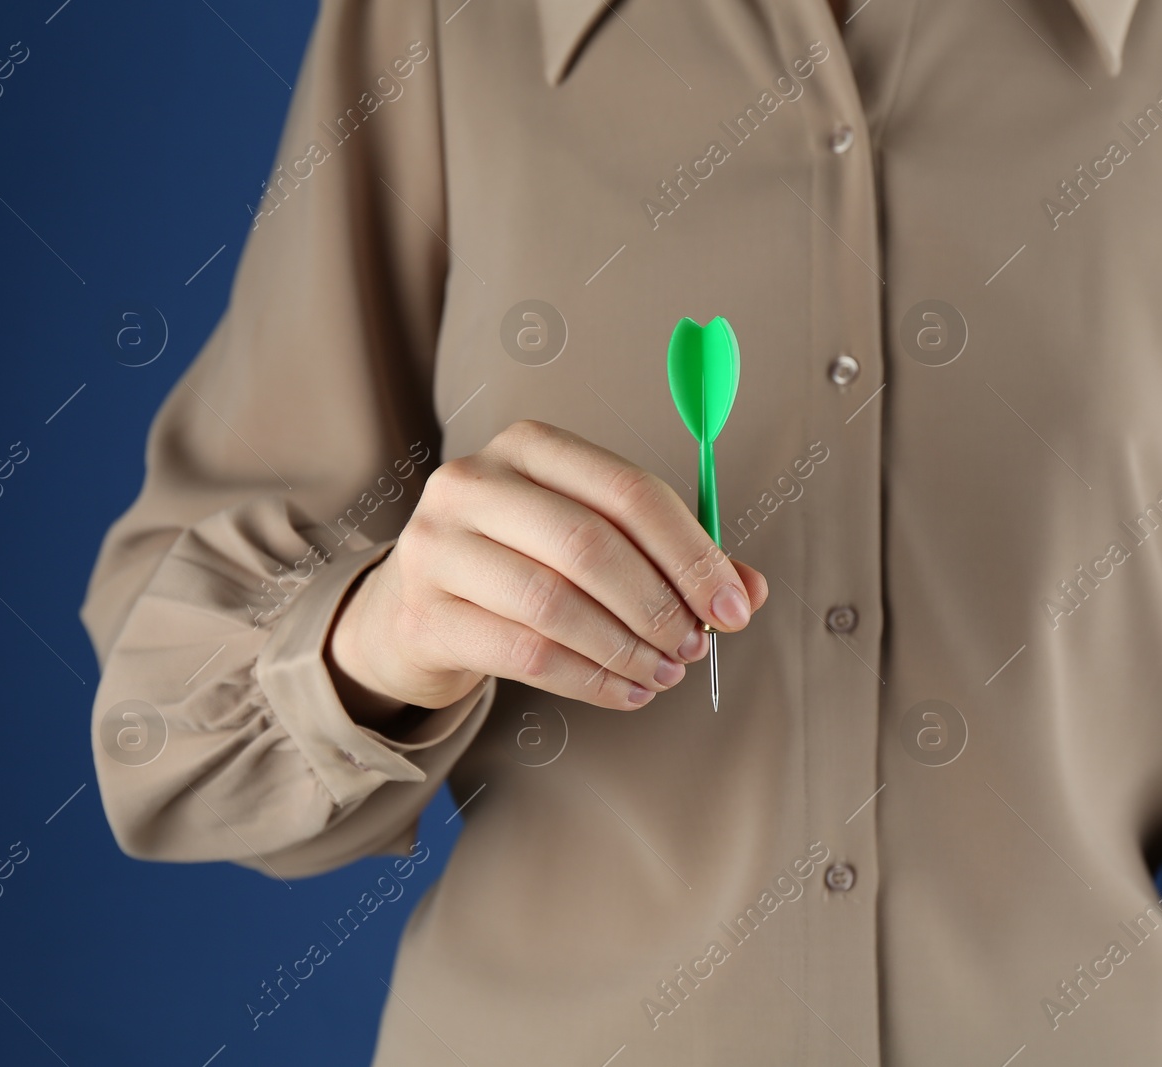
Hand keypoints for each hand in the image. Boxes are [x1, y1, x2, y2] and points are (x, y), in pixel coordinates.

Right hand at [325, 420, 768, 717]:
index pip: (629, 491)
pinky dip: (590, 680)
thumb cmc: (521, 564)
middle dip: (658, 605)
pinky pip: (525, 653)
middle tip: (694, 646)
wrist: (414, 610)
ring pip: (555, 604)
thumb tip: (747, 592)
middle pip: (591, 545)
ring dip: (626, 648)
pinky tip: (625, 691)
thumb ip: (670, 558)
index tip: (731, 606)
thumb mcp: (592, 540)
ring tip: (664, 673)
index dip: (691, 553)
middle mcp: (474, 482)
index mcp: (530, 446)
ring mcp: (438, 546)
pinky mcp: (424, 613)